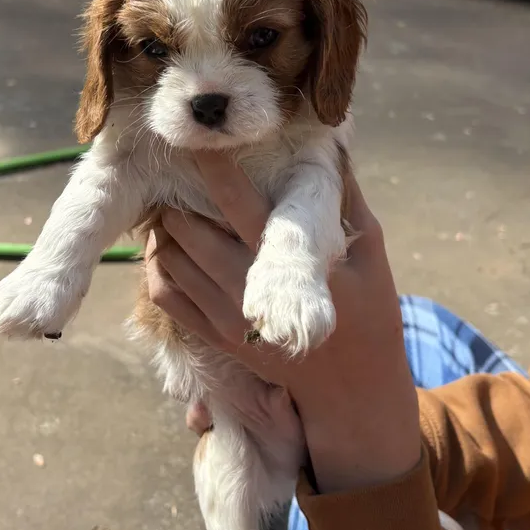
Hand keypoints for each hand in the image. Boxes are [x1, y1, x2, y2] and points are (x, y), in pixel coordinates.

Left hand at [147, 152, 420, 492]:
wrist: (352, 388)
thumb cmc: (370, 312)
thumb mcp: (372, 252)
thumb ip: (346, 199)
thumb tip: (331, 144)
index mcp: (290, 264)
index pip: (237, 203)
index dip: (212, 167)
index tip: (198, 140)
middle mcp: (248, 291)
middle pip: (188, 230)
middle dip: (179, 196)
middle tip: (179, 173)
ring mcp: (227, 320)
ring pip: (169, 259)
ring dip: (165, 228)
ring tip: (174, 206)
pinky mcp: (216, 339)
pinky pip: (165, 294)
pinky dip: (157, 265)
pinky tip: (170, 247)